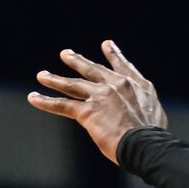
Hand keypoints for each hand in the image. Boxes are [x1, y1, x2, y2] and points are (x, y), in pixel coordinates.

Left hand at [27, 41, 167, 163]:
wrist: (146, 143)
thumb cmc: (153, 135)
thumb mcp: (155, 112)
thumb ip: (142, 106)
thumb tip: (136, 114)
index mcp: (137, 85)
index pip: (123, 66)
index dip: (113, 55)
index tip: (106, 44)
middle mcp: (117, 85)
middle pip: (92, 70)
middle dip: (77, 61)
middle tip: (65, 54)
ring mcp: (100, 96)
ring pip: (72, 85)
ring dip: (54, 79)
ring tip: (42, 76)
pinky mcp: (87, 111)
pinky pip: (62, 105)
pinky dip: (46, 101)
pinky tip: (33, 98)